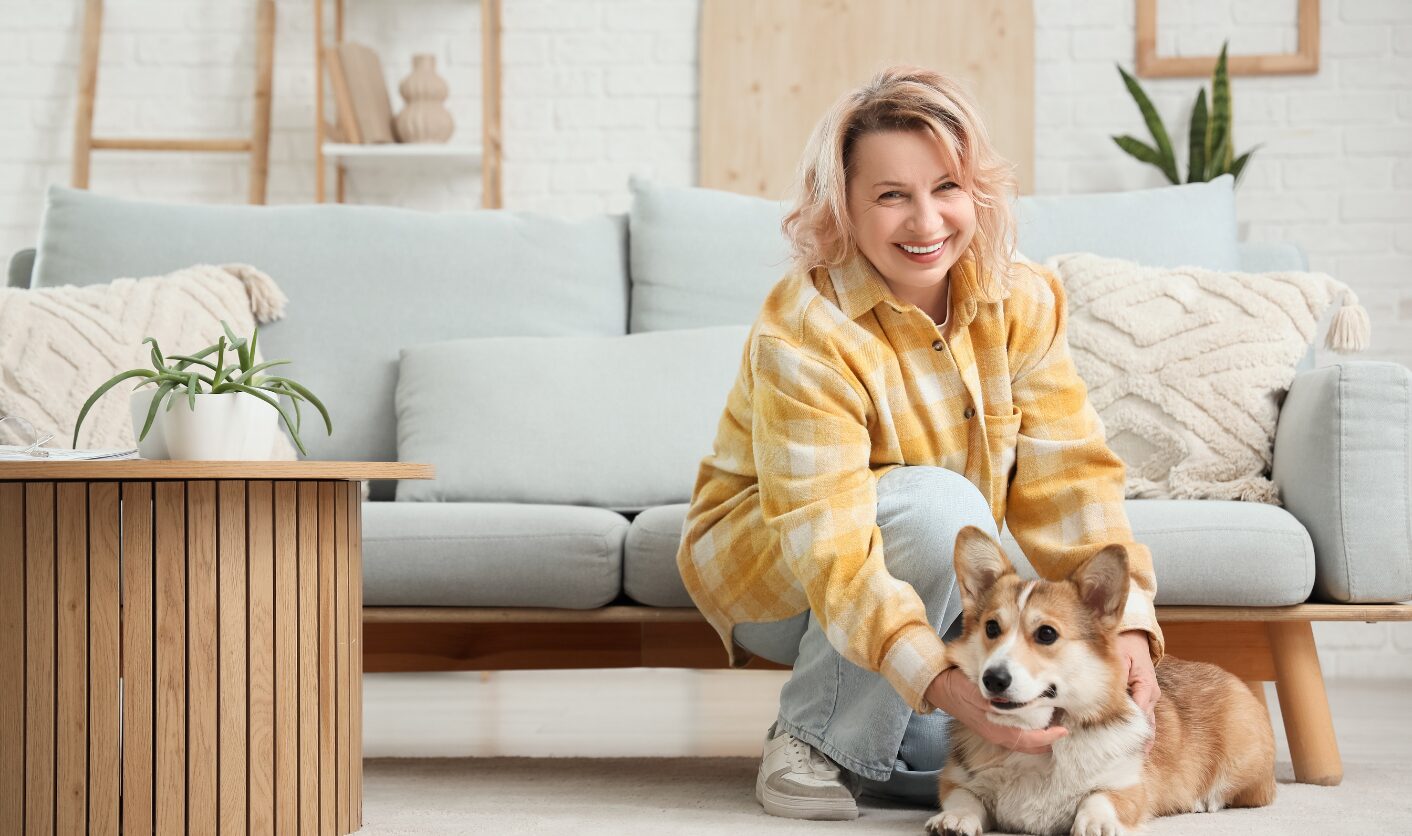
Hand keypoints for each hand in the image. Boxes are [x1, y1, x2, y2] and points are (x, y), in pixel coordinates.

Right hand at [925, 667, 1067, 754]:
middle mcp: (997, 734)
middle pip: (1029, 746)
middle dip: (1046, 740)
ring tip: (1051, 726)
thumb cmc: (958, 686)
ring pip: (1022, 742)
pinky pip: (1015, 735)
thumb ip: (998, 699)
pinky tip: (1032, 720)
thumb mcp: (978, 691)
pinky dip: (1028, 732)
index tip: (1063, 730)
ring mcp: (993, 732)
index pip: (1030, 741)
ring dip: (1038, 737)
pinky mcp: (990, 726)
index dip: (1049, 738)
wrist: (939, 686)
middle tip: (1062, 728)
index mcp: (996, 729)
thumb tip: (1018, 701)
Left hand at [1118, 629, 1159, 754]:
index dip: (1129, 731)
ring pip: (1145, 725)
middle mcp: (1151, 695)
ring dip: (1136, 740)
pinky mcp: (1143, 698)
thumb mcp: (1119, 658)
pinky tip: (1129, 748)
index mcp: (1147, 686)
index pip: (1140, 715)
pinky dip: (1135, 732)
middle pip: (1145, 725)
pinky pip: (1141, 718)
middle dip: (1134, 742)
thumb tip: (1106, 697)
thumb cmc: (1125, 644)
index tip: (1117, 746)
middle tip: (1119, 761)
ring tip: (1124, 760)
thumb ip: (1116, 678)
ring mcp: (1149, 698)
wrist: (1133, 636)